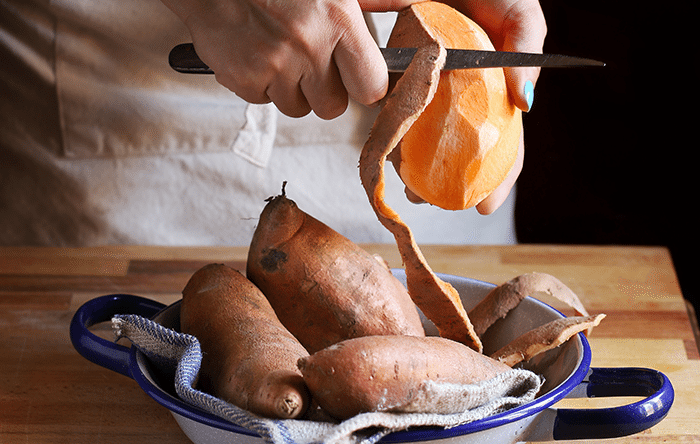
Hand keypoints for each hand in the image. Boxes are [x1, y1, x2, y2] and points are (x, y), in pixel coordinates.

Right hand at [161, 0, 389, 118]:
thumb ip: (376, 0)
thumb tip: (415, 3)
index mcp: (338, 22)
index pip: (371, 87)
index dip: (364, 87)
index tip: (356, 81)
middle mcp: (308, 47)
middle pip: (333, 107)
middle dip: (324, 91)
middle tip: (310, 62)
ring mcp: (273, 66)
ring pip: (297, 107)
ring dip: (291, 88)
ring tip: (279, 52)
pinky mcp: (243, 78)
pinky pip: (263, 100)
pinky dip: (259, 83)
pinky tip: (255, 52)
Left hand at [366, 0, 544, 213]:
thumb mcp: (519, 16)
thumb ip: (527, 51)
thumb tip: (526, 102)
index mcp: (496, 93)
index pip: (505, 144)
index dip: (499, 178)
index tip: (485, 206)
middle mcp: (466, 99)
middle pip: (462, 153)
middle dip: (447, 184)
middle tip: (427, 201)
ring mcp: (434, 92)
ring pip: (427, 141)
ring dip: (416, 169)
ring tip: (408, 187)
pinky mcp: (404, 79)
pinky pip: (398, 114)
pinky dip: (394, 134)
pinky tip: (388, 151)